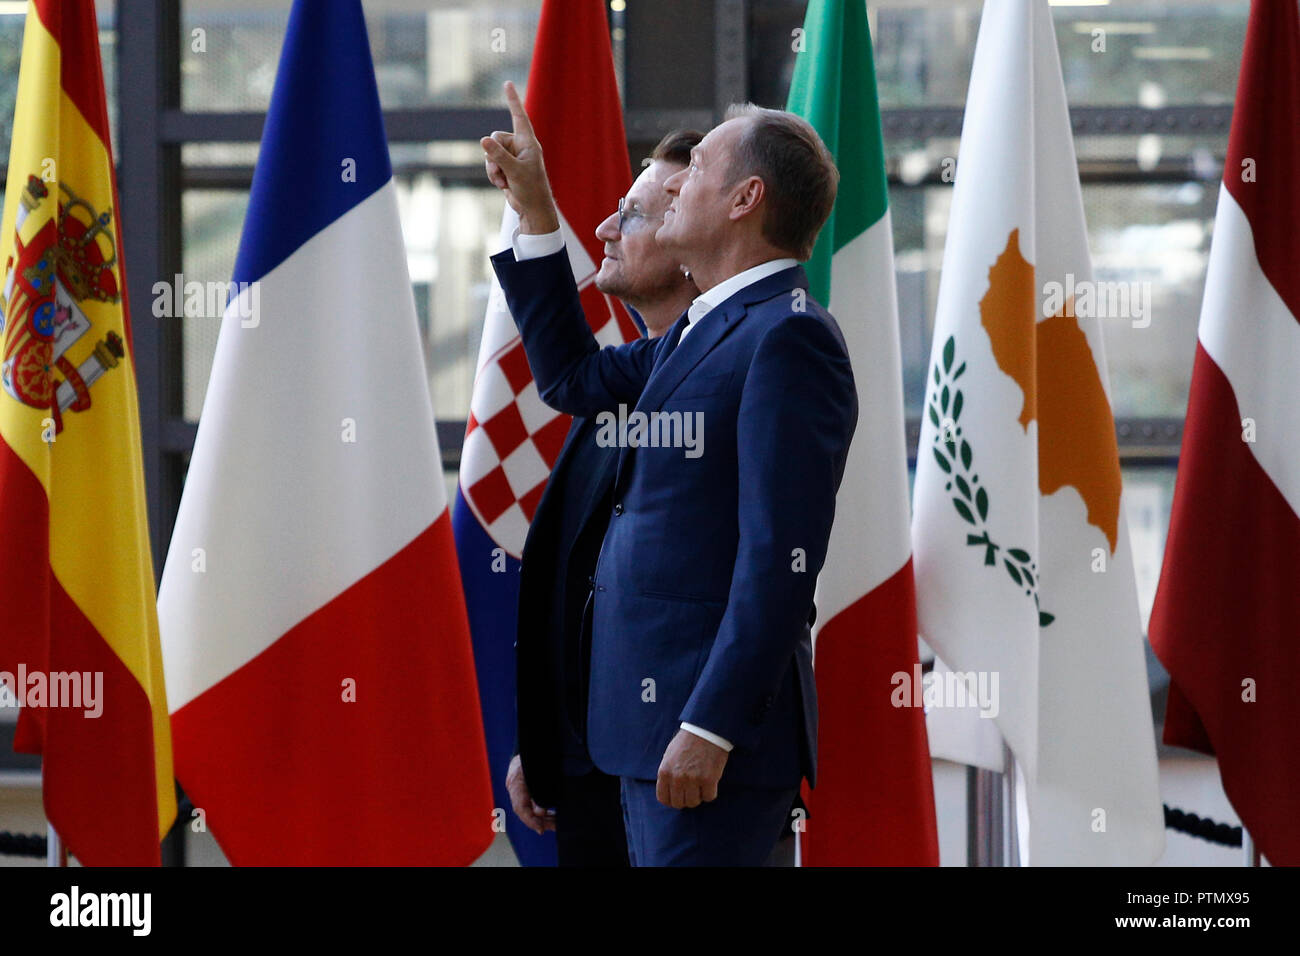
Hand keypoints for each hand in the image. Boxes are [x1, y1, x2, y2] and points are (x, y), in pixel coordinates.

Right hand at [480, 81, 560, 234]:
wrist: (532, 209)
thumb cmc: (531, 190)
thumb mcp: (514, 172)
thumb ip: (498, 156)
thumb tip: (483, 140)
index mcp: (528, 142)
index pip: (519, 116)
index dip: (512, 100)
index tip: (507, 83)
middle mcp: (520, 146)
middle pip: (495, 138)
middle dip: (492, 155)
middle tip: (501, 171)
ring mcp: (512, 157)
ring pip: (490, 152)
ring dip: (492, 168)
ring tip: (503, 181)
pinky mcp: (506, 167)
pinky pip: (490, 164)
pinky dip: (493, 175)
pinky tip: (503, 185)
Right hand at [505, 753, 555, 833]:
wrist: (532, 740)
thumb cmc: (536, 752)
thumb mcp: (539, 769)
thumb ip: (540, 790)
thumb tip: (540, 812)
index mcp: (515, 782)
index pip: (520, 808)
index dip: (530, 821)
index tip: (541, 830)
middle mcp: (514, 786)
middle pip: (524, 810)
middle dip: (539, 821)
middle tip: (555, 827)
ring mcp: (517, 786)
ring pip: (528, 807)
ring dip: (542, 817)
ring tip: (556, 824)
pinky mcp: (523, 786)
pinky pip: (529, 802)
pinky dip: (541, 810)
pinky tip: (552, 815)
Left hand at [656, 729, 728, 808]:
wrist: (705, 730)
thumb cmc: (687, 741)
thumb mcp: (669, 755)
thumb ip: (667, 774)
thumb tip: (669, 790)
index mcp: (664, 772)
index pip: (664, 799)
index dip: (672, 800)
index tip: (678, 796)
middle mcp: (677, 778)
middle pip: (679, 803)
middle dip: (685, 799)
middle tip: (692, 790)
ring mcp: (693, 780)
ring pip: (694, 802)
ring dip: (698, 796)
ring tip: (700, 784)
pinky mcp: (709, 780)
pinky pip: (708, 797)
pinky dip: (710, 792)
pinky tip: (710, 782)